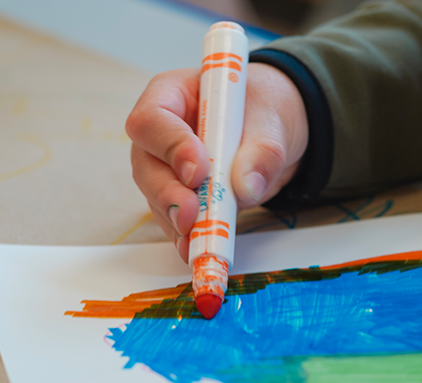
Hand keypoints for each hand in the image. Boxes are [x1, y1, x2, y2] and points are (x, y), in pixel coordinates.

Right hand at [126, 63, 308, 261]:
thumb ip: (262, 151)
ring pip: (158, 197)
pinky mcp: (181, 196)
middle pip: (147, 165)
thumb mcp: (271, 121)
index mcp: (174, 95)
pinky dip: (188, 236)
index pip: (154, 119)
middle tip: (191, 215)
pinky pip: (176, 219)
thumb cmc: (263, 109)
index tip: (198, 172)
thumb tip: (245, 187)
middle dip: (168, 194)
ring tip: (199, 239)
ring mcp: (166, 167)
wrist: (274, 130)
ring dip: (177, 220)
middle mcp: (161, 134)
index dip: (170, 147)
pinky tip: (199, 248)